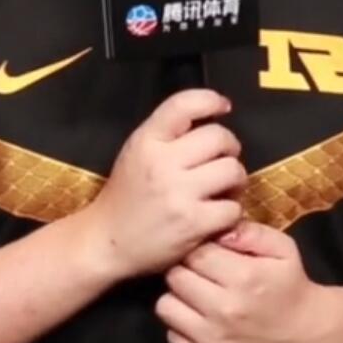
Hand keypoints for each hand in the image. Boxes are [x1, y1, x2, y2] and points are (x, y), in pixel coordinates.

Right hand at [81, 89, 245, 280]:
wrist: (107, 241)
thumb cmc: (126, 195)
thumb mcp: (136, 152)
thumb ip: (167, 133)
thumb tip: (213, 117)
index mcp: (146, 140)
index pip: (184, 104)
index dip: (211, 100)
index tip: (223, 107)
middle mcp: (161, 163)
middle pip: (219, 137)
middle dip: (229, 148)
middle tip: (221, 161)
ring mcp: (178, 194)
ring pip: (233, 170)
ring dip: (235, 180)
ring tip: (222, 189)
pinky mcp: (192, 224)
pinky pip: (233, 207)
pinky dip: (230, 211)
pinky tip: (216, 214)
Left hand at [156, 219, 342, 342]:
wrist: (307, 332)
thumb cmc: (290, 283)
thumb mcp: (281, 247)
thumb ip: (248, 232)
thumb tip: (217, 228)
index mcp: (243, 277)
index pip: (195, 253)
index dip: (198, 248)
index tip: (207, 253)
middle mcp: (225, 309)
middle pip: (175, 277)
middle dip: (185, 270)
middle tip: (200, 273)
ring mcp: (215, 338)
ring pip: (165, 307)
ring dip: (178, 297)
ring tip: (196, 294)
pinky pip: (172, 336)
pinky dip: (180, 325)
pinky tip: (199, 318)